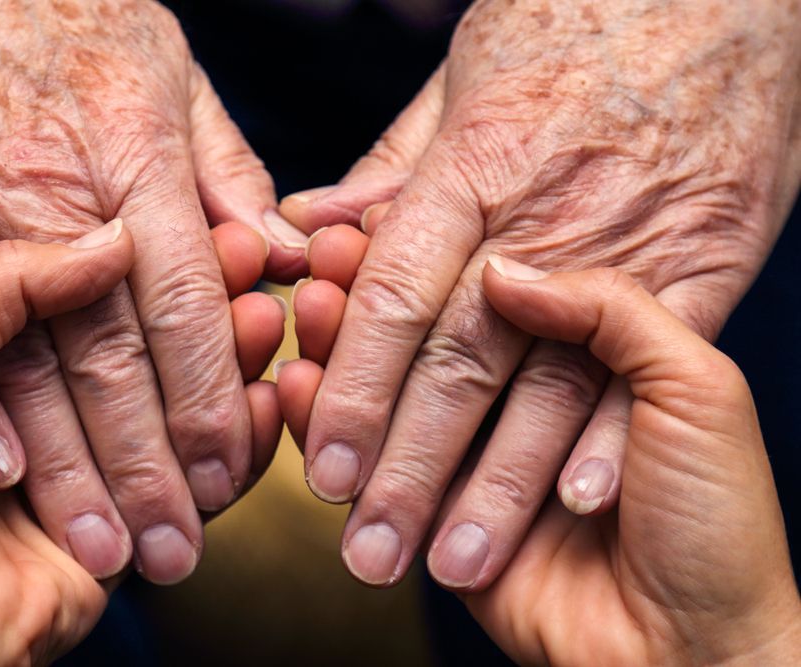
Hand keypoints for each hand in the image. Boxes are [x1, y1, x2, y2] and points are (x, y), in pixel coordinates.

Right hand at [0, 0, 301, 581]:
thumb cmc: (62, 15)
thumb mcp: (168, 73)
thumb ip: (228, 172)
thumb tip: (278, 255)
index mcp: (134, 155)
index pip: (185, 303)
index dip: (211, 396)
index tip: (230, 467)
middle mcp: (53, 194)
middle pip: (114, 354)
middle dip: (150, 462)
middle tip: (177, 542)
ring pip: (30, 360)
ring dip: (72, 466)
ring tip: (106, 541)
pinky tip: (11, 473)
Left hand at [277, 0, 800, 587]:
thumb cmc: (573, 27)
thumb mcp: (463, 81)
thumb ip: (390, 169)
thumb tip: (315, 229)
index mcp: (472, 169)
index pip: (395, 299)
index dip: (355, 391)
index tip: (324, 469)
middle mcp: (544, 218)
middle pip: (460, 362)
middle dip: (410, 467)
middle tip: (370, 550)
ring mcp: (628, 245)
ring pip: (549, 382)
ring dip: (500, 483)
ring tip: (455, 559)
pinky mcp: (705, 263)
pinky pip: (652, 359)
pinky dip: (614, 432)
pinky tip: (577, 503)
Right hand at [278, 258, 800, 663]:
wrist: (700, 654)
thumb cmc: (721, 522)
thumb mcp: (698, 390)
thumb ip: (609, 311)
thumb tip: (505, 273)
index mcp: (588, 348)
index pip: (487, 286)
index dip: (432, 259)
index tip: (360, 231)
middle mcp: (526, 393)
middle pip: (431, 336)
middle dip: (369, 305)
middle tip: (314, 273)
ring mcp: (480, 454)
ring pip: (396, 394)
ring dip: (340, 359)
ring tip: (299, 322)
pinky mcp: (445, 511)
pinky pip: (377, 462)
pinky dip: (327, 428)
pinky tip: (292, 391)